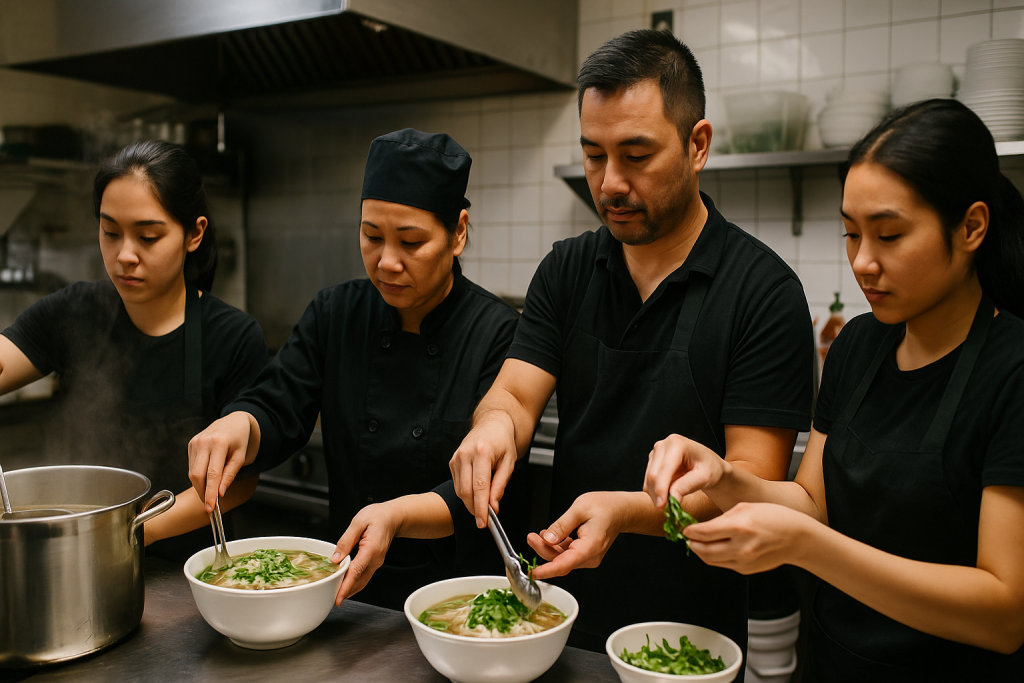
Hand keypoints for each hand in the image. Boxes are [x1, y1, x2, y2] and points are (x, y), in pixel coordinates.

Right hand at [188, 411, 255, 511]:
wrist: (234, 421)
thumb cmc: (240, 439)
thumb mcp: (241, 457)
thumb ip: (230, 475)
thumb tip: (220, 493)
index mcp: (219, 443)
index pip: (212, 474)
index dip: (210, 493)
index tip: (210, 508)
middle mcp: (204, 442)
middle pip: (196, 475)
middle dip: (202, 492)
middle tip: (209, 505)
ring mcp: (195, 442)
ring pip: (192, 472)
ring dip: (199, 486)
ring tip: (210, 492)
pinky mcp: (191, 444)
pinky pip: (191, 466)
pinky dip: (198, 476)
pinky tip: (207, 478)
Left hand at [330, 502, 399, 604]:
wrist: (393, 517)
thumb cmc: (378, 516)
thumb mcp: (358, 522)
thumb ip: (346, 541)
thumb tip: (335, 559)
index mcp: (371, 549)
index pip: (356, 572)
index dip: (346, 586)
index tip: (338, 598)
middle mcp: (375, 560)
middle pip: (359, 581)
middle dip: (345, 592)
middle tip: (330, 599)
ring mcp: (376, 562)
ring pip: (362, 581)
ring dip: (350, 589)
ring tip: (335, 594)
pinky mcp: (375, 562)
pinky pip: (364, 576)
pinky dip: (354, 582)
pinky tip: (345, 583)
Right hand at [450, 413, 517, 527]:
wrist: (491, 424)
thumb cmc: (502, 441)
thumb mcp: (509, 463)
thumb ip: (500, 485)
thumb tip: (493, 506)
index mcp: (482, 452)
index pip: (479, 487)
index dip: (481, 507)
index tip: (484, 522)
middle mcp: (466, 454)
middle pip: (466, 491)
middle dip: (474, 509)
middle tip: (484, 520)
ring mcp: (456, 457)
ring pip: (459, 490)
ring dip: (470, 503)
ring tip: (482, 506)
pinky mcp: (452, 461)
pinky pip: (457, 484)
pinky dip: (465, 493)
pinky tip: (476, 492)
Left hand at [526, 491, 634, 580]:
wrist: (620, 510)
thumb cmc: (605, 507)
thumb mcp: (579, 509)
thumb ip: (561, 525)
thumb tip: (546, 539)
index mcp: (590, 547)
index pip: (565, 565)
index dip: (547, 570)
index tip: (534, 573)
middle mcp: (590, 557)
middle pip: (560, 561)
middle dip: (543, 551)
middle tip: (531, 538)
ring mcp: (588, 557)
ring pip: (562, 559)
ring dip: (548, 548)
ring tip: (536, 535)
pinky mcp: (585, 554)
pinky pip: (567, 555)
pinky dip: (556, 547)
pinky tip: (549, 536)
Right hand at [644, 434, 728, 508]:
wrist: (708, 465)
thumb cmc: (710, 469)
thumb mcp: (705, 477)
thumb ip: (687, 485)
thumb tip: (672, 497)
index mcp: (676, 444)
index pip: (663, 470)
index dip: (660, 489)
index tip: (661, 506)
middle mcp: (662, 445)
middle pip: (652, 475)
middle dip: (657, 495)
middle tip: (667, 510)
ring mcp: (655, 452)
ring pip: (648, 480)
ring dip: (657, 494)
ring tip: (673, 501)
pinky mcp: (652, 461)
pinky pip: (648, 481)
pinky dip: (656, 491)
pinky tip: (670, 493)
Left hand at [684, 502, 811, 574]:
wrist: (797, 538)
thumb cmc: (773, 517)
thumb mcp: (745, 507)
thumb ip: (721, 518)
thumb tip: (702, 527)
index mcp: (738, 527)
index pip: (703, 533)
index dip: (689, 531)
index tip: (684, 527)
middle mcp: (740, 547)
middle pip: (703, 550)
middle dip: (691, 543)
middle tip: (687, 536)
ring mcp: (743, 562)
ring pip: (711, 560)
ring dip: (700, 552)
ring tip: (697, 542)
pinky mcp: (746, 570)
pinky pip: (723, 564)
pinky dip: (715, 557)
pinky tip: (714, 548)